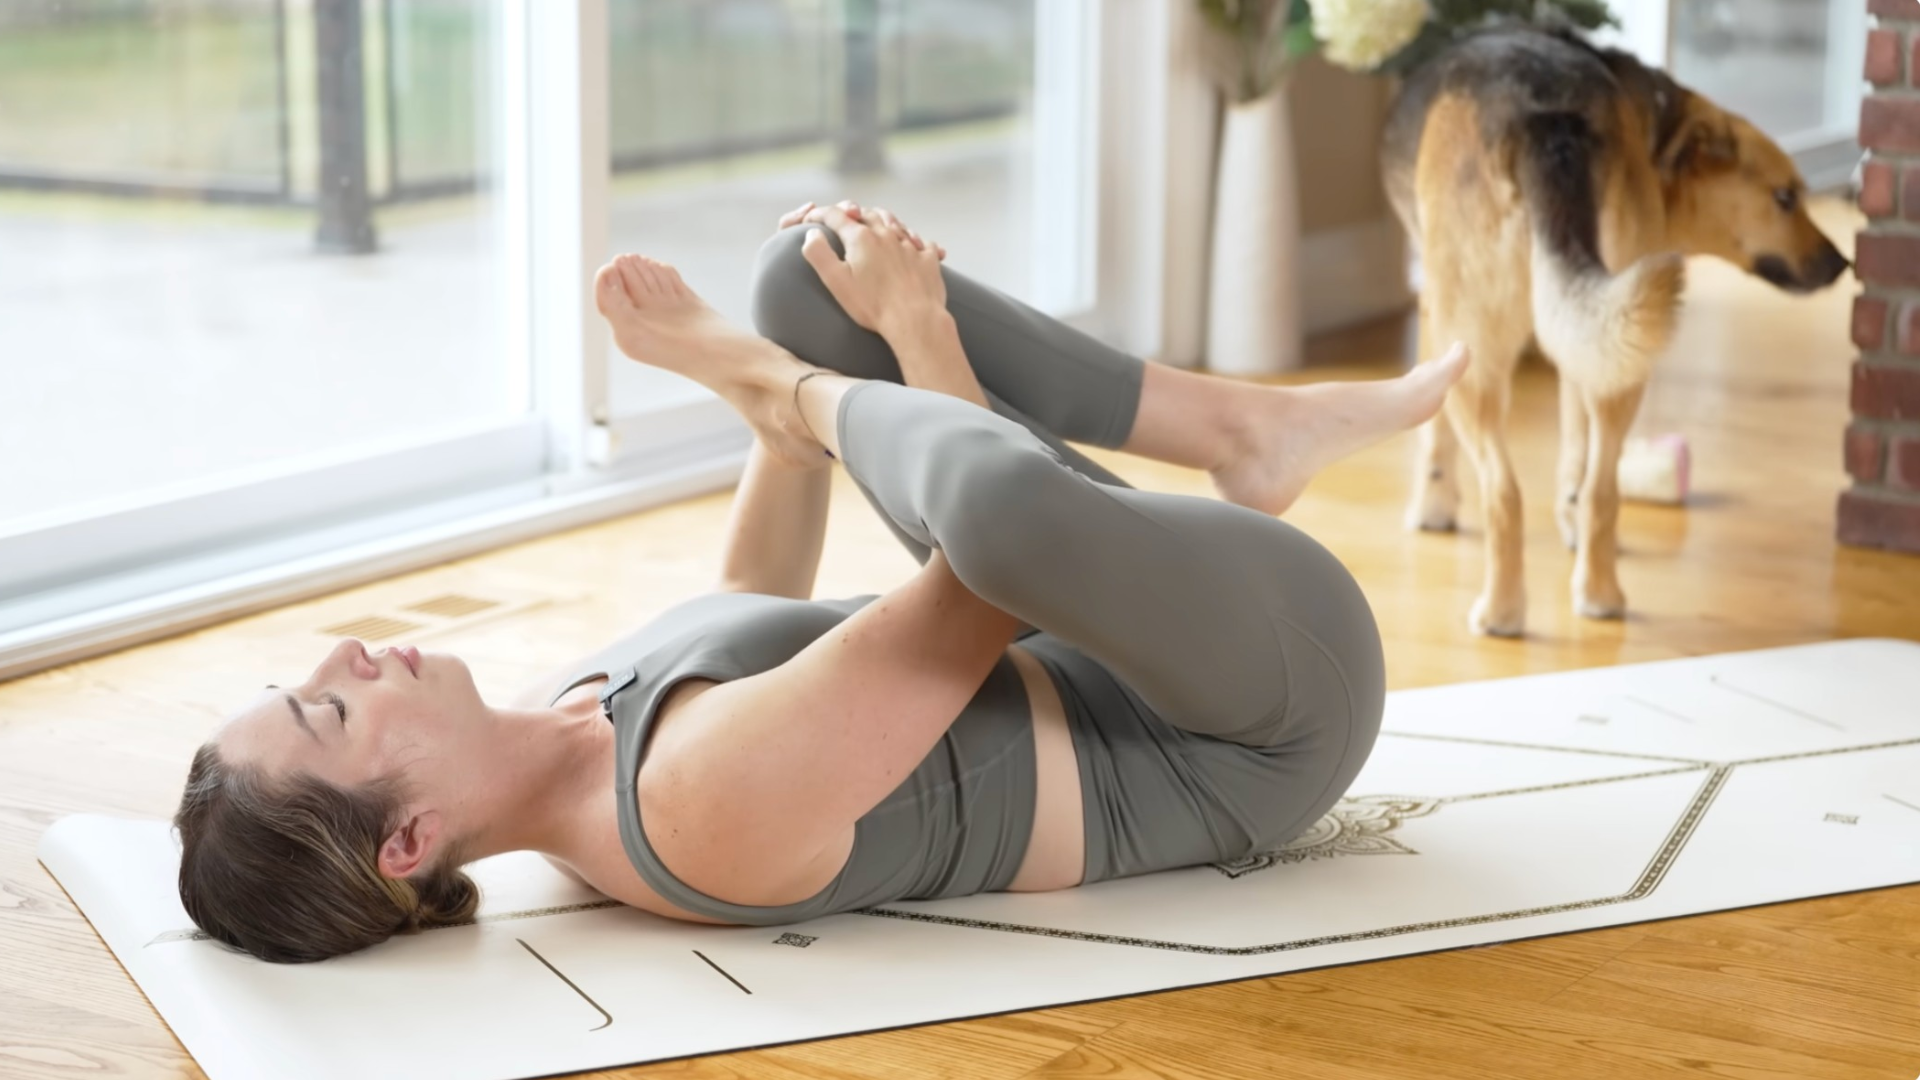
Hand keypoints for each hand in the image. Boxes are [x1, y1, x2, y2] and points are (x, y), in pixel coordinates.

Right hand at [792, 204, 948, 339]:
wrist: (915, 319)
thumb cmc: (873, 305)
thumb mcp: (836, 281)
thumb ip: (819, 254)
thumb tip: (811, 234)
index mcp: (861, 238)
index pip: (835, 216)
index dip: (819, 214)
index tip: (811, 218)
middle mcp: (886, 234)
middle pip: (866, 214)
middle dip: (852, 213)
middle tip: (844, 219)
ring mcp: (910, 245)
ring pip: (893, 222)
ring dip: (881, 220)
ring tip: (876, 225)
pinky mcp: (928, 258)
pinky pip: (921, 241)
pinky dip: (913, 239)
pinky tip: (914, 245)